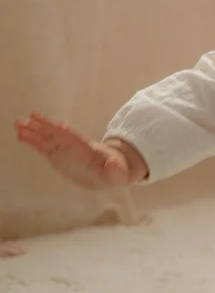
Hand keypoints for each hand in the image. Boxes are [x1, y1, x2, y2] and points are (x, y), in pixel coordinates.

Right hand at [15, 111, 146, 188]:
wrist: (110, 172)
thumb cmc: (115, 172)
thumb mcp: (118, 174)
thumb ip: (115, 169)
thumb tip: (114, 164)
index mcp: (87, 149)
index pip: (73, 137)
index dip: (64, 131)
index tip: (54, 123)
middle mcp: (73, 146)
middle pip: (56, 134)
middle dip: (42, 127)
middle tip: (24, 119)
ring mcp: (64, 150)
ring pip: (46, 139)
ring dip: (32, 132)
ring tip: (17, 124)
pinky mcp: (57, 157)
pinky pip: (43, 148)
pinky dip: (32, 142)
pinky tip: (21, 136)